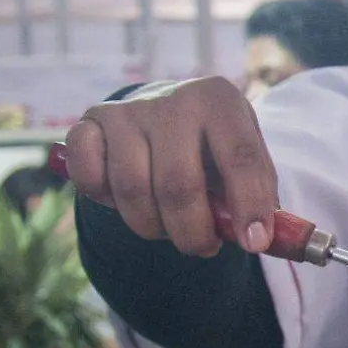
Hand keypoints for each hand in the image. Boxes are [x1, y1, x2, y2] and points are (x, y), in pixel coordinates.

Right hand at [65, 77, 279, 256]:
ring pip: (132, 189)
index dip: (249, 207)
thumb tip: (257, 239)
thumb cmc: (215, 149)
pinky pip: (89, 177)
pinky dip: (105, 203)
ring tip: (169, 228)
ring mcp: (127, 110)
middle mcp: (173, 99)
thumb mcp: (249, 161)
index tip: (254, 244)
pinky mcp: (89, 123)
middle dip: (192, 233)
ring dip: (151, 226)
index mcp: (220, 101)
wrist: (166, 115)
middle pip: (178, 185)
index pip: (240, 158)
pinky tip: (125, 202)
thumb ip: (258, 196)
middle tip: (203, 248)